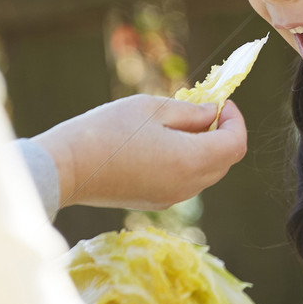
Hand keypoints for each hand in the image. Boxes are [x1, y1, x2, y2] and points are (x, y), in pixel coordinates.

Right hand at [32, 95, 247, 210]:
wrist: (67, 167)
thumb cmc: (107, 130)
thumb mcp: (152, 109)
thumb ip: (190, 112)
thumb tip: (212, 113)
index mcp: (191, 160)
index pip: (235, 143)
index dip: (235, 119)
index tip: (220, 101)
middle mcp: (187, 185)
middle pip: (225, 160)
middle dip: (222, 132)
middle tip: (202, 108)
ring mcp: (171, 198)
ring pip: (208, 173)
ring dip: (205, 148)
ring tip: (179, 123)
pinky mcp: (155, 202)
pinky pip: (187, 182)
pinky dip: (188, 161)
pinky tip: (163, 143)